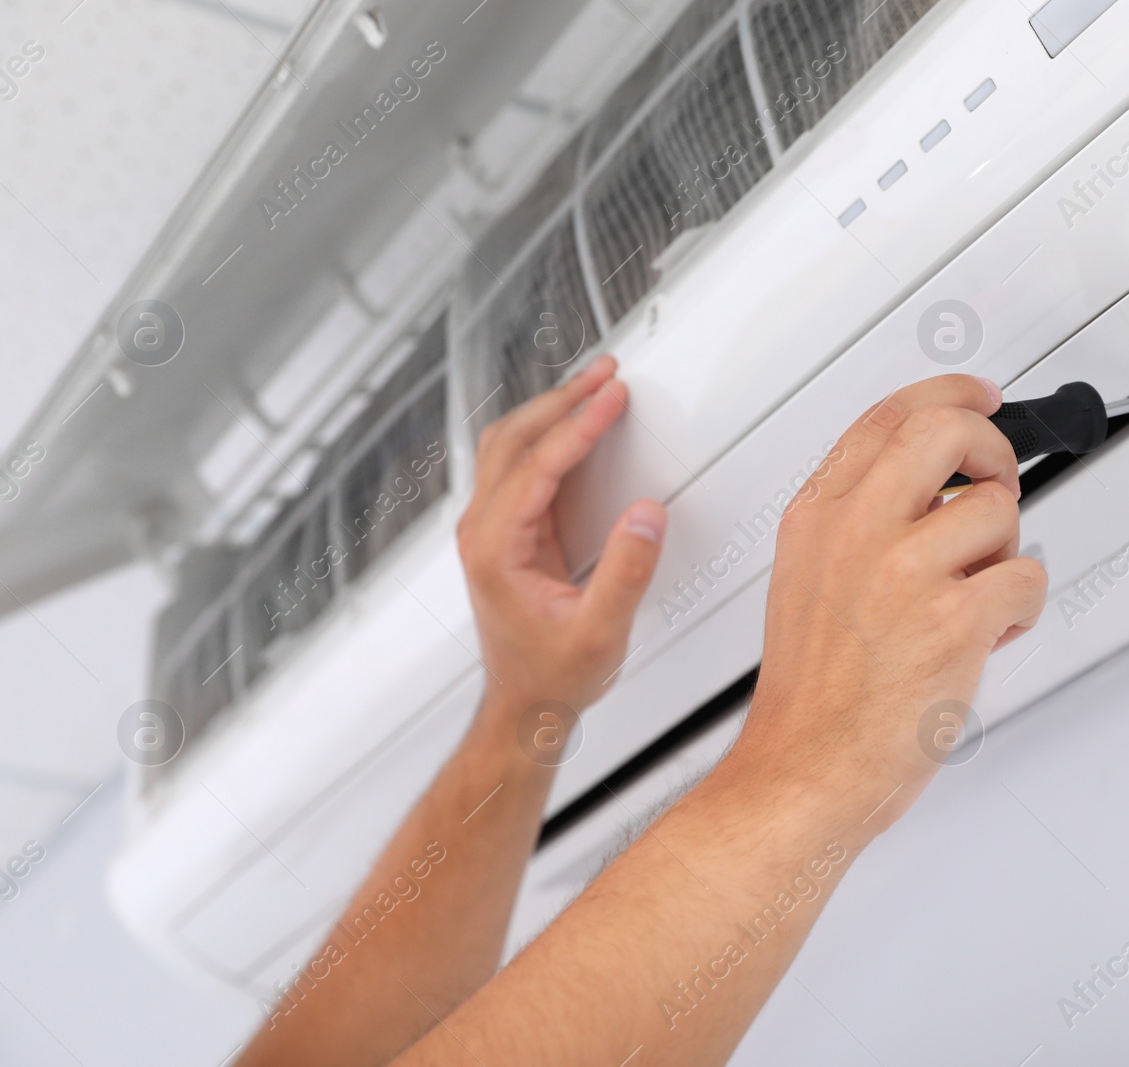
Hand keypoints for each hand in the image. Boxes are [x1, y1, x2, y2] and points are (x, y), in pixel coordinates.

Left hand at [456, 355, 665, 714]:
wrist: (524, 707)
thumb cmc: (551, 678)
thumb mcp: (600, 632)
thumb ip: (626, 572)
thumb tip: (645, 514)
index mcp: (496, 549)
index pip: (539, 464)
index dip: (580, 425)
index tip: (613, 397)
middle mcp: (483, 532)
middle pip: (514, 439)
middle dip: (563, 400)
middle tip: (607, 376)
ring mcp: (488, 530)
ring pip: (509, 445)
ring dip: (551, 411)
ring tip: (595, 388)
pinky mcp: (504, 533)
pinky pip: (520, 465)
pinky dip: (549, 435)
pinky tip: (577, 426)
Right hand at [730, 375, 1046, 830]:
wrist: (806, 767)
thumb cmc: (813, 693)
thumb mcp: (807, 578)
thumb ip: (857, 522)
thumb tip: (930, 488)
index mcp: (819, 515)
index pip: (888, 415)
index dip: (949, 394)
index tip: (981, 396)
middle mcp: (858, 530)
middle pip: (948, 430)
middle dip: (994, 448)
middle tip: (999, 479)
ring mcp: (905, 570)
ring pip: (999, 510)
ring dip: (1004, 553)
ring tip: (976, 595)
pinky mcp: (954, 619)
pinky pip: (1027, 576)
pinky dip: (1023, 608)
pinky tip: (990, 633)